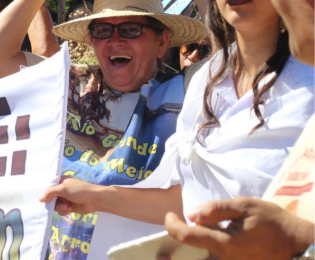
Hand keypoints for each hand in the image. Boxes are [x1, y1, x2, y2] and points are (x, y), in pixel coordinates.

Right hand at [39, 176, 106, 215]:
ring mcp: (65, 198)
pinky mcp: (69, 206)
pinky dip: (64, 211)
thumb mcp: (63, 189)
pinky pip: (61, 210)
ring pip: (55, 205)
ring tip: (67, 207)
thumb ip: (50, 193)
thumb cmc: (79, 190)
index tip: (42, 199)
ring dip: (60, 207)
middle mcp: (61, 190)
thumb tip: (39, 199)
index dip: (44, 193)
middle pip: (50, 198)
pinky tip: (69, 210)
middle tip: (56, 204)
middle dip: (53, 202)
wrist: (95, 200)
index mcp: (60, 181)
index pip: (48, 187)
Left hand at [164, 198, 314, 259]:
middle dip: (173, 252)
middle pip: (190, 258)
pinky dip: (202, 255)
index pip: (187, 237)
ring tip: (179, 246)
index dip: (172, 225)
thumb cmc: (270, 221)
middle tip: (166, 244)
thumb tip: (191, 214)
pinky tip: (200, 247)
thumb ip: (216, 210)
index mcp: (225, 243)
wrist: (295, 243)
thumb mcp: (244, 206)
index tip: (170, 215)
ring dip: (188, 254)